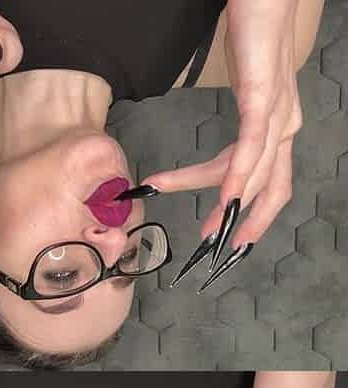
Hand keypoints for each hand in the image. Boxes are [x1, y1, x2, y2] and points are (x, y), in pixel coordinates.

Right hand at [143, 0, 303, 291]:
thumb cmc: (252, 33)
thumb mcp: (245, 85)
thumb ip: (244, 115)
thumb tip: (226, 142)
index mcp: (280, 123)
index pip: (263, 176)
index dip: (247, 210)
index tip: (220, 231)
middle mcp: (286, 123)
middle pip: (274, 187)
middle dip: (248, 223)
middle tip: (218, 248)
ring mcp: (279, 111)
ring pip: (259, 172)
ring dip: (233, 208)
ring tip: (207, 231)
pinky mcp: (264, 96)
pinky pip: (251, 145)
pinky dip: (238, 177)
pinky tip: (226, 199)